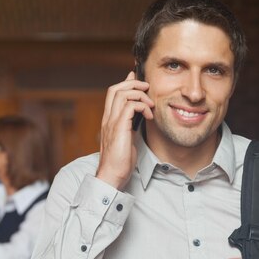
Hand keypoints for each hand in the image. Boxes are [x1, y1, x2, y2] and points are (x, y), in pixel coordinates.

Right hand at [96, 71, 153, 189]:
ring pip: (122, 93)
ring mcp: (112, 122)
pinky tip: (150, 116)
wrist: (112, 175)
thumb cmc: (119, 162)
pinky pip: (130, 106)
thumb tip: (137, 118)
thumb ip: (129, 127)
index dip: (126, 83)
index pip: (113, 94)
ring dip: (140, 94)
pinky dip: (142, 106)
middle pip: (115, 89)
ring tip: (150, 105)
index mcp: (108, 120)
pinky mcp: (119, 127)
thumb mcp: (126, 139)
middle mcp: (108, 118)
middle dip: (133, 83)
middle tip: (147, 88)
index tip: (140, 83)